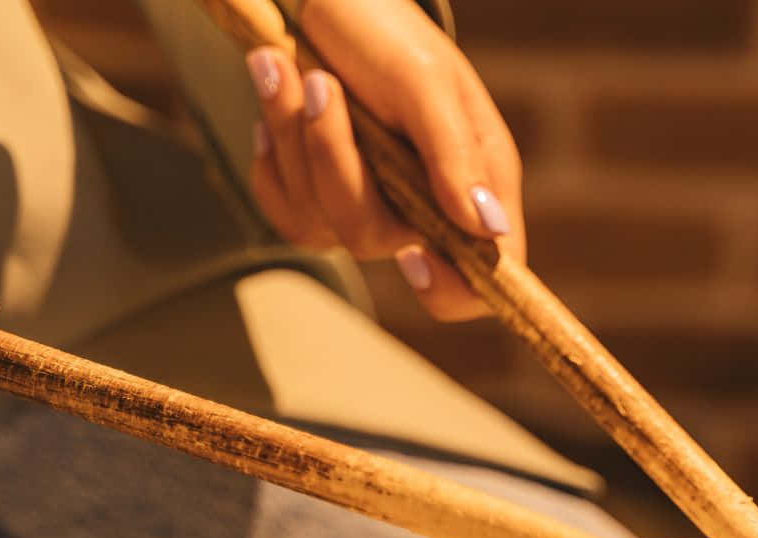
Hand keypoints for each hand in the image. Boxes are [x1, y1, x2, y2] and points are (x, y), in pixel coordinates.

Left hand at [244, 0, 522, 321]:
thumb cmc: (387, 30)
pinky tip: (275, 105)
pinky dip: (271, 161)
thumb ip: (454, 154)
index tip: (413, 254)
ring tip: (283, 66)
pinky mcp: (314, 196)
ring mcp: (365, 203)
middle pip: (372, 239)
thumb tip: (487, 229)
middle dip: (331, 159)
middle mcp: (420, 205)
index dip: (451, 289)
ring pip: (319, 222)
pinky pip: (286, 215)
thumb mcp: (425, 80)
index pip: (480, 277)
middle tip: (319, 81)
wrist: (331, 1)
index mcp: (471, 183)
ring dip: (292, 141)